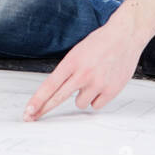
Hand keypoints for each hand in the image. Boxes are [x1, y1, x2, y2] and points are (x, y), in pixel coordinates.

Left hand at [23, 21, 144, 121]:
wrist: (125, 36)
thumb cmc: (101, 42)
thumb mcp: (77, 52)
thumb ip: (67, 71)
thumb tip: (55, 90)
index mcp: (72, 62)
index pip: (50, 85)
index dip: (38, 100)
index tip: (29, 111)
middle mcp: (83, 74)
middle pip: (58, 98)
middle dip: (44, 109)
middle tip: (32, 117)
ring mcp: (97, 83)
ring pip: (80, 104)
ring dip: (82, 96)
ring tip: (92, 81)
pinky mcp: (111, 90)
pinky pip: (96, 105)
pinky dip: (97, 98)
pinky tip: (102, 85)